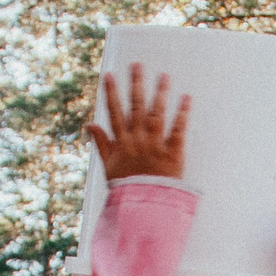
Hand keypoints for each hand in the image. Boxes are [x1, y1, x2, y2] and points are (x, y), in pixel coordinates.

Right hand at [87, 64, 188, 181]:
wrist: (145, 209)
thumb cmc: (127, 190)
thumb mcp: (109, 167)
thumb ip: (101, 144)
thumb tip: (89, 124)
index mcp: (123, 144)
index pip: (114, 114)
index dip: (111, 94)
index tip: (109, 75)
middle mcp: (138, 141)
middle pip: (136, 108)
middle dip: (136, 85)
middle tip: (137, 65)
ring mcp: (155, 146)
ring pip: (157, 115)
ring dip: (160, 94)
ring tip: (164, 76)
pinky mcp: (173, 154)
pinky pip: (178, 131)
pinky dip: (182, 114)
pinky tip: (186, 98)